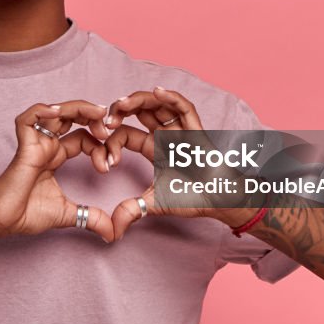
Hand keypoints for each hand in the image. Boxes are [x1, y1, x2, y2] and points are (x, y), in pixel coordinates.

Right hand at [0, 100, 115, 242]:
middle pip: (71, 117)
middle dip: (92, 116)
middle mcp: (47, 145)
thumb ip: (91, 218)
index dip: (99, 146)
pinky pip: (28, 118)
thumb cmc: (26, 215)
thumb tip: (112, 233)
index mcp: (56, 156)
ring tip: (97, 113)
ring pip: (55, 111)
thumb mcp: (68, 214)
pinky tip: (59, 113)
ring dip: (78, 108)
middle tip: (109, 127)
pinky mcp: (24, 146)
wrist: (2, 222)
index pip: (83, 138)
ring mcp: (35, 143)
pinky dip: (42, 110)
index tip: (109, 165)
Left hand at [104, 87, 238, 239]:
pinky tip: (157, 91)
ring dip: (140, 100)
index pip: (128, 134)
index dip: (113, 140)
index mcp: (154, 148)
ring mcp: (181, 130)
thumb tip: (111, 232)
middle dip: (122, 109)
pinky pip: (184, 109)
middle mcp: (165, 135)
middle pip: (141, 111)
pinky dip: (172, 97)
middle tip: (106, 115)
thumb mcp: (153, 204)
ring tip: (123, 102)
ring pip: (159, 105)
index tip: (104, 156)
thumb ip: (131, 212)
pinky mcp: (196, 130)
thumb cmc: (192, 199)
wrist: (219, 202)